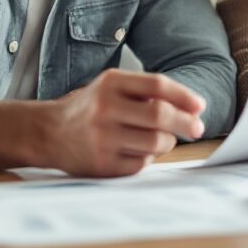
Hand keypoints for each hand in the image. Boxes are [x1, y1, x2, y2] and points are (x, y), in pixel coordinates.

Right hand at [47, 69, 205, 176]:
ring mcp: (102, 138)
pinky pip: (141, 163)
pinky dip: (148, 158)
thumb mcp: (111, 88)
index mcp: (110, 83)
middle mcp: (105, 108)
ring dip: (167, 142)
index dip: (184, 96)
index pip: (157, 85)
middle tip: (198, 128)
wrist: (48, 133)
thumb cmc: (89, 108)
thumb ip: (145, 92)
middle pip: (159, 115)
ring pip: (155, 143)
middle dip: (185, 123)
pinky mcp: (102, 164)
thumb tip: (190, 108)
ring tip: (162, 139)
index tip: (200, 106)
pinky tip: (138, 151)